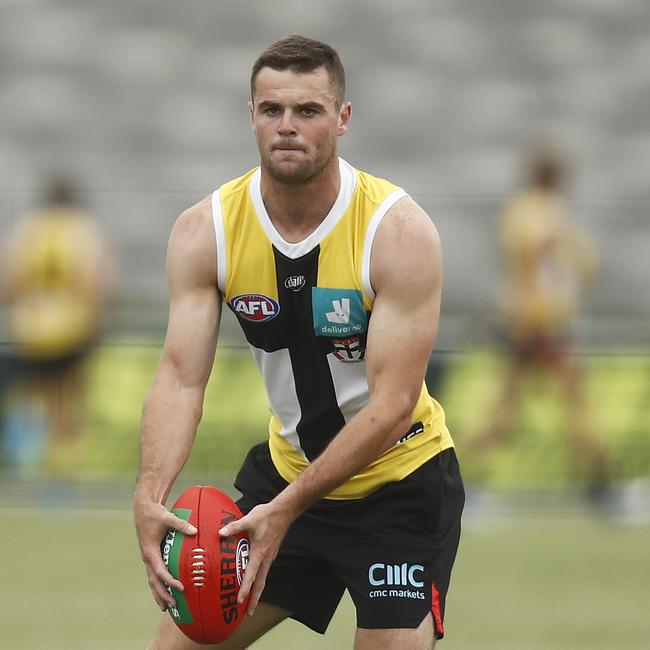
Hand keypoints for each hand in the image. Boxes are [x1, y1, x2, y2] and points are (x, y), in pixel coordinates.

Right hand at [133, 496, 197, 610]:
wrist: (143, 508)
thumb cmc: (155, 513)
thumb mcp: (168, 517)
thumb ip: (181, 524)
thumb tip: (195, 531)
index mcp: (150, 551)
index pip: (160, 571)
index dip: (170, 580)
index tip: (180, 587)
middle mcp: (147, 557)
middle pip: (154, 581)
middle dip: (163, 594)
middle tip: (173, 605)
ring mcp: (148, 557)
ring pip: (152, 580)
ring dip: (158, 593)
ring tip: (166, 607)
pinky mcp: (150, 555)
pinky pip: (154, 573)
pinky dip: (159, 584)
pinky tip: (165, 590)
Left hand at [219, 501, 292, 615]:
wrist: (284, 511)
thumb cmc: (267, 516)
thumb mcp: (249, 519)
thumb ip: (234, 527)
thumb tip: (220, 533)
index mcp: (260, 552)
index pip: (251, 575)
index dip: (245, 589)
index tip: (239, 601)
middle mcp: (266, 558)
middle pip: (260, 583)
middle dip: (255, 599)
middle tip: (249, 613)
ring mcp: (270, 556)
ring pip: (263, 577)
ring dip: (257, 590)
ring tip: (252, 601)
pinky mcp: (271, 552)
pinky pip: (264, 570)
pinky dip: (259, 579)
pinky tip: (254, 578)